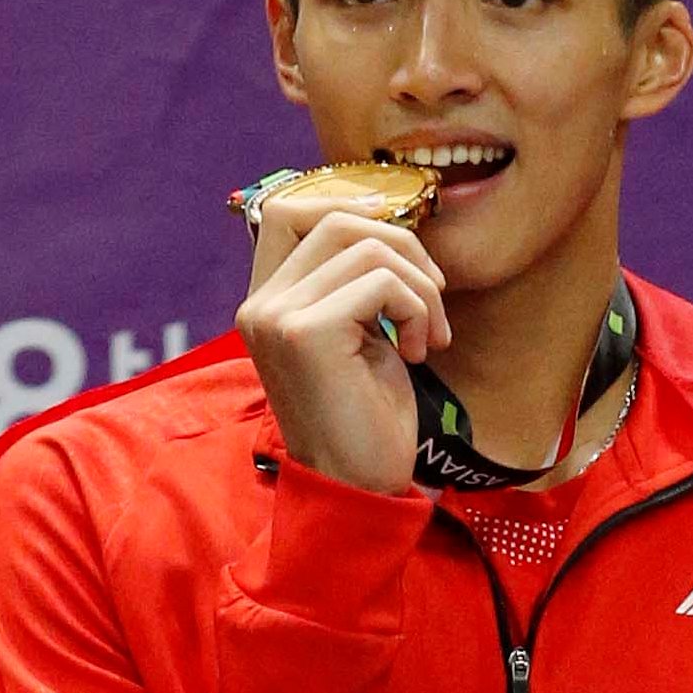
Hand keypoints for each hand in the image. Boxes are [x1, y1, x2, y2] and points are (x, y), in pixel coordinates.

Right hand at [235, 194, 450, 495]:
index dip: (351, 209)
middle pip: (336, 219)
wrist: (359, 484)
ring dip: (420, 288)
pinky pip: (382, 283)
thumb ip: (357, 282)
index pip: (289, 211)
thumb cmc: (367, 415)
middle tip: (433, 297)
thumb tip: (389, 223)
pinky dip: (418, 310)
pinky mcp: (307, 333)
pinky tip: (418, 353)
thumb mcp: (361, 334)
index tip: (400, 244)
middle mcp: (260, 304)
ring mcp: (277, 316)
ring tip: (429, 335)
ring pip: (368, 248)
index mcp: (266, 301)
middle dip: (404, 247)